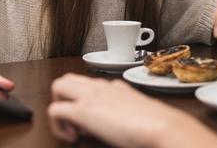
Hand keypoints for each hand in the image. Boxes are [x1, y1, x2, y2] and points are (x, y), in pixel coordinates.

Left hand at [48, 74, 216, 147]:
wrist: (162, 126)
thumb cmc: (156, 123)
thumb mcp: (136, 111)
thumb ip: (121, 109)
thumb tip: (109, 120)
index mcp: (114, 87)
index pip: (89, 85)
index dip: (84, 102)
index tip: (93, 123)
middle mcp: (100, 86)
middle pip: (68, 79)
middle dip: (64, 98)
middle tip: (74, 122)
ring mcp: (90, 96)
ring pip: (58, 85)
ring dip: (58, 104)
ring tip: (71, 128)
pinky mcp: (83, 110)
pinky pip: (54, 110)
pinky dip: (57, 125)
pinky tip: (72, 138)